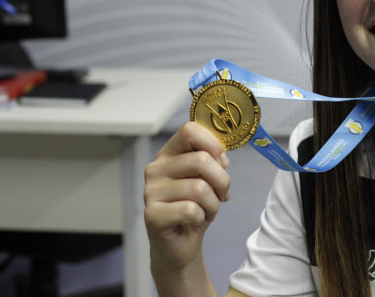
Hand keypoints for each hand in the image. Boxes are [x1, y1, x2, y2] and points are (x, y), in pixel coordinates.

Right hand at [144, 122, 229, 276]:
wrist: (181, 244)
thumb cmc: (195, 206)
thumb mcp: (208, 179)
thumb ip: (213, 160)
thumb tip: (221, 155)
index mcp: (169, 154)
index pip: (189, 131)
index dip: (212, 142)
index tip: (222, 159)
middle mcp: (156, 169)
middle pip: (201, 160)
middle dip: (222, 180)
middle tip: (222, 193)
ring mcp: (151, 192)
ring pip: (200, 188)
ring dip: (213, 203)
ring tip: (207, 209)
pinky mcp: (152, 215)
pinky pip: (191, 210)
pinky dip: (202, 217)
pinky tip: (195, 220)